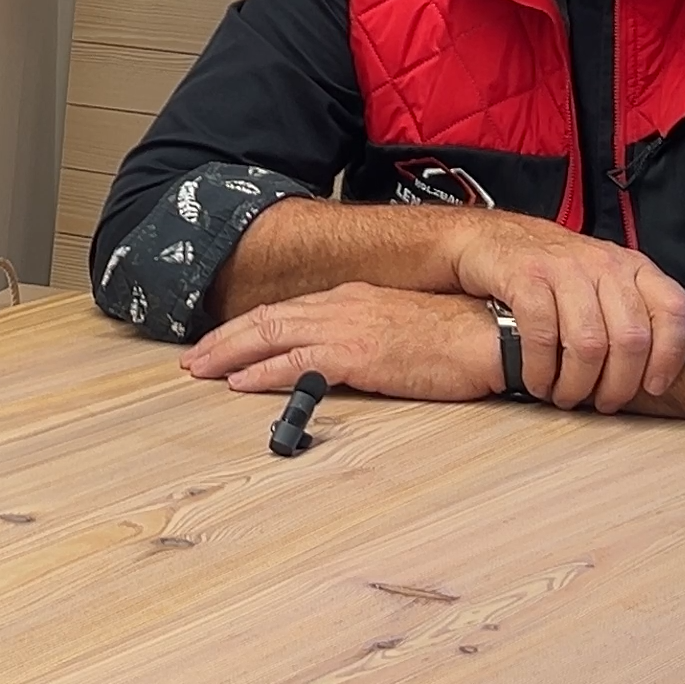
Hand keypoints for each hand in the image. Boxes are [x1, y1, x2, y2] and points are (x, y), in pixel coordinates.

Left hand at [178, 283, 502, 399]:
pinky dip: (264, 373)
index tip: (221, 344)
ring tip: (201, 371)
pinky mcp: (359, 355)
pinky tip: (242, 384)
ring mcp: (348, 328)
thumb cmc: (458, 335)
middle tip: (193, 359)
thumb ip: (368, 337)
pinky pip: (299, 364)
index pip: (287, 313)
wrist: (491, 333)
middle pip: (268, 321)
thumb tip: (341, 359)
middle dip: (225, 340)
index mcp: (352, 299)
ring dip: (231, 355)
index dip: (249, 329)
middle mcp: (342, 306)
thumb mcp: (402, 330)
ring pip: (272, 337)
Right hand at [448, 215, 684, 413]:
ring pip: (589, 342)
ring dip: (577, 384)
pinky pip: (543, 334)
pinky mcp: (526, 276)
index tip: (653, 386)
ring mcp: (564, 267)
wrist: (490, 239)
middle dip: (617, 384)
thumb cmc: (549, 273)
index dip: (670, 356)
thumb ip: (628, 317)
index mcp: (631, 268)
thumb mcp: (600, 285)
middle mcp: (604, 263)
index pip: (672, 310)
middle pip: (631, 338)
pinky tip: (538, 380)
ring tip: (566, 396)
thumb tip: (655, 371)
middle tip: (603, 402)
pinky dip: (541, 369)